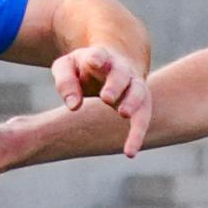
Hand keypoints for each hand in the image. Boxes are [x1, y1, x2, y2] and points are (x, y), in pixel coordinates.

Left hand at [51, 43, 152, 157]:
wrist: (110, 65)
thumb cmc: (83, 68)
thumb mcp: (66, 67)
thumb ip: (65, 82)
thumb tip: (73, 106)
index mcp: (100, 57)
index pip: (99, 55)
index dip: (97, 57)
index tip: (94, 61)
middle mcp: (120, 69)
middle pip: (121, 74)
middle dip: (115, 85)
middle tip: (106, 97)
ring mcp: (133, 84)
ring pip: (139, 92)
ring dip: (133, 102)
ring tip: (124, 114)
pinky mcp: (140, 102)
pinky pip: (142, 117)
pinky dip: (137, 135)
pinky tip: (129, 153)